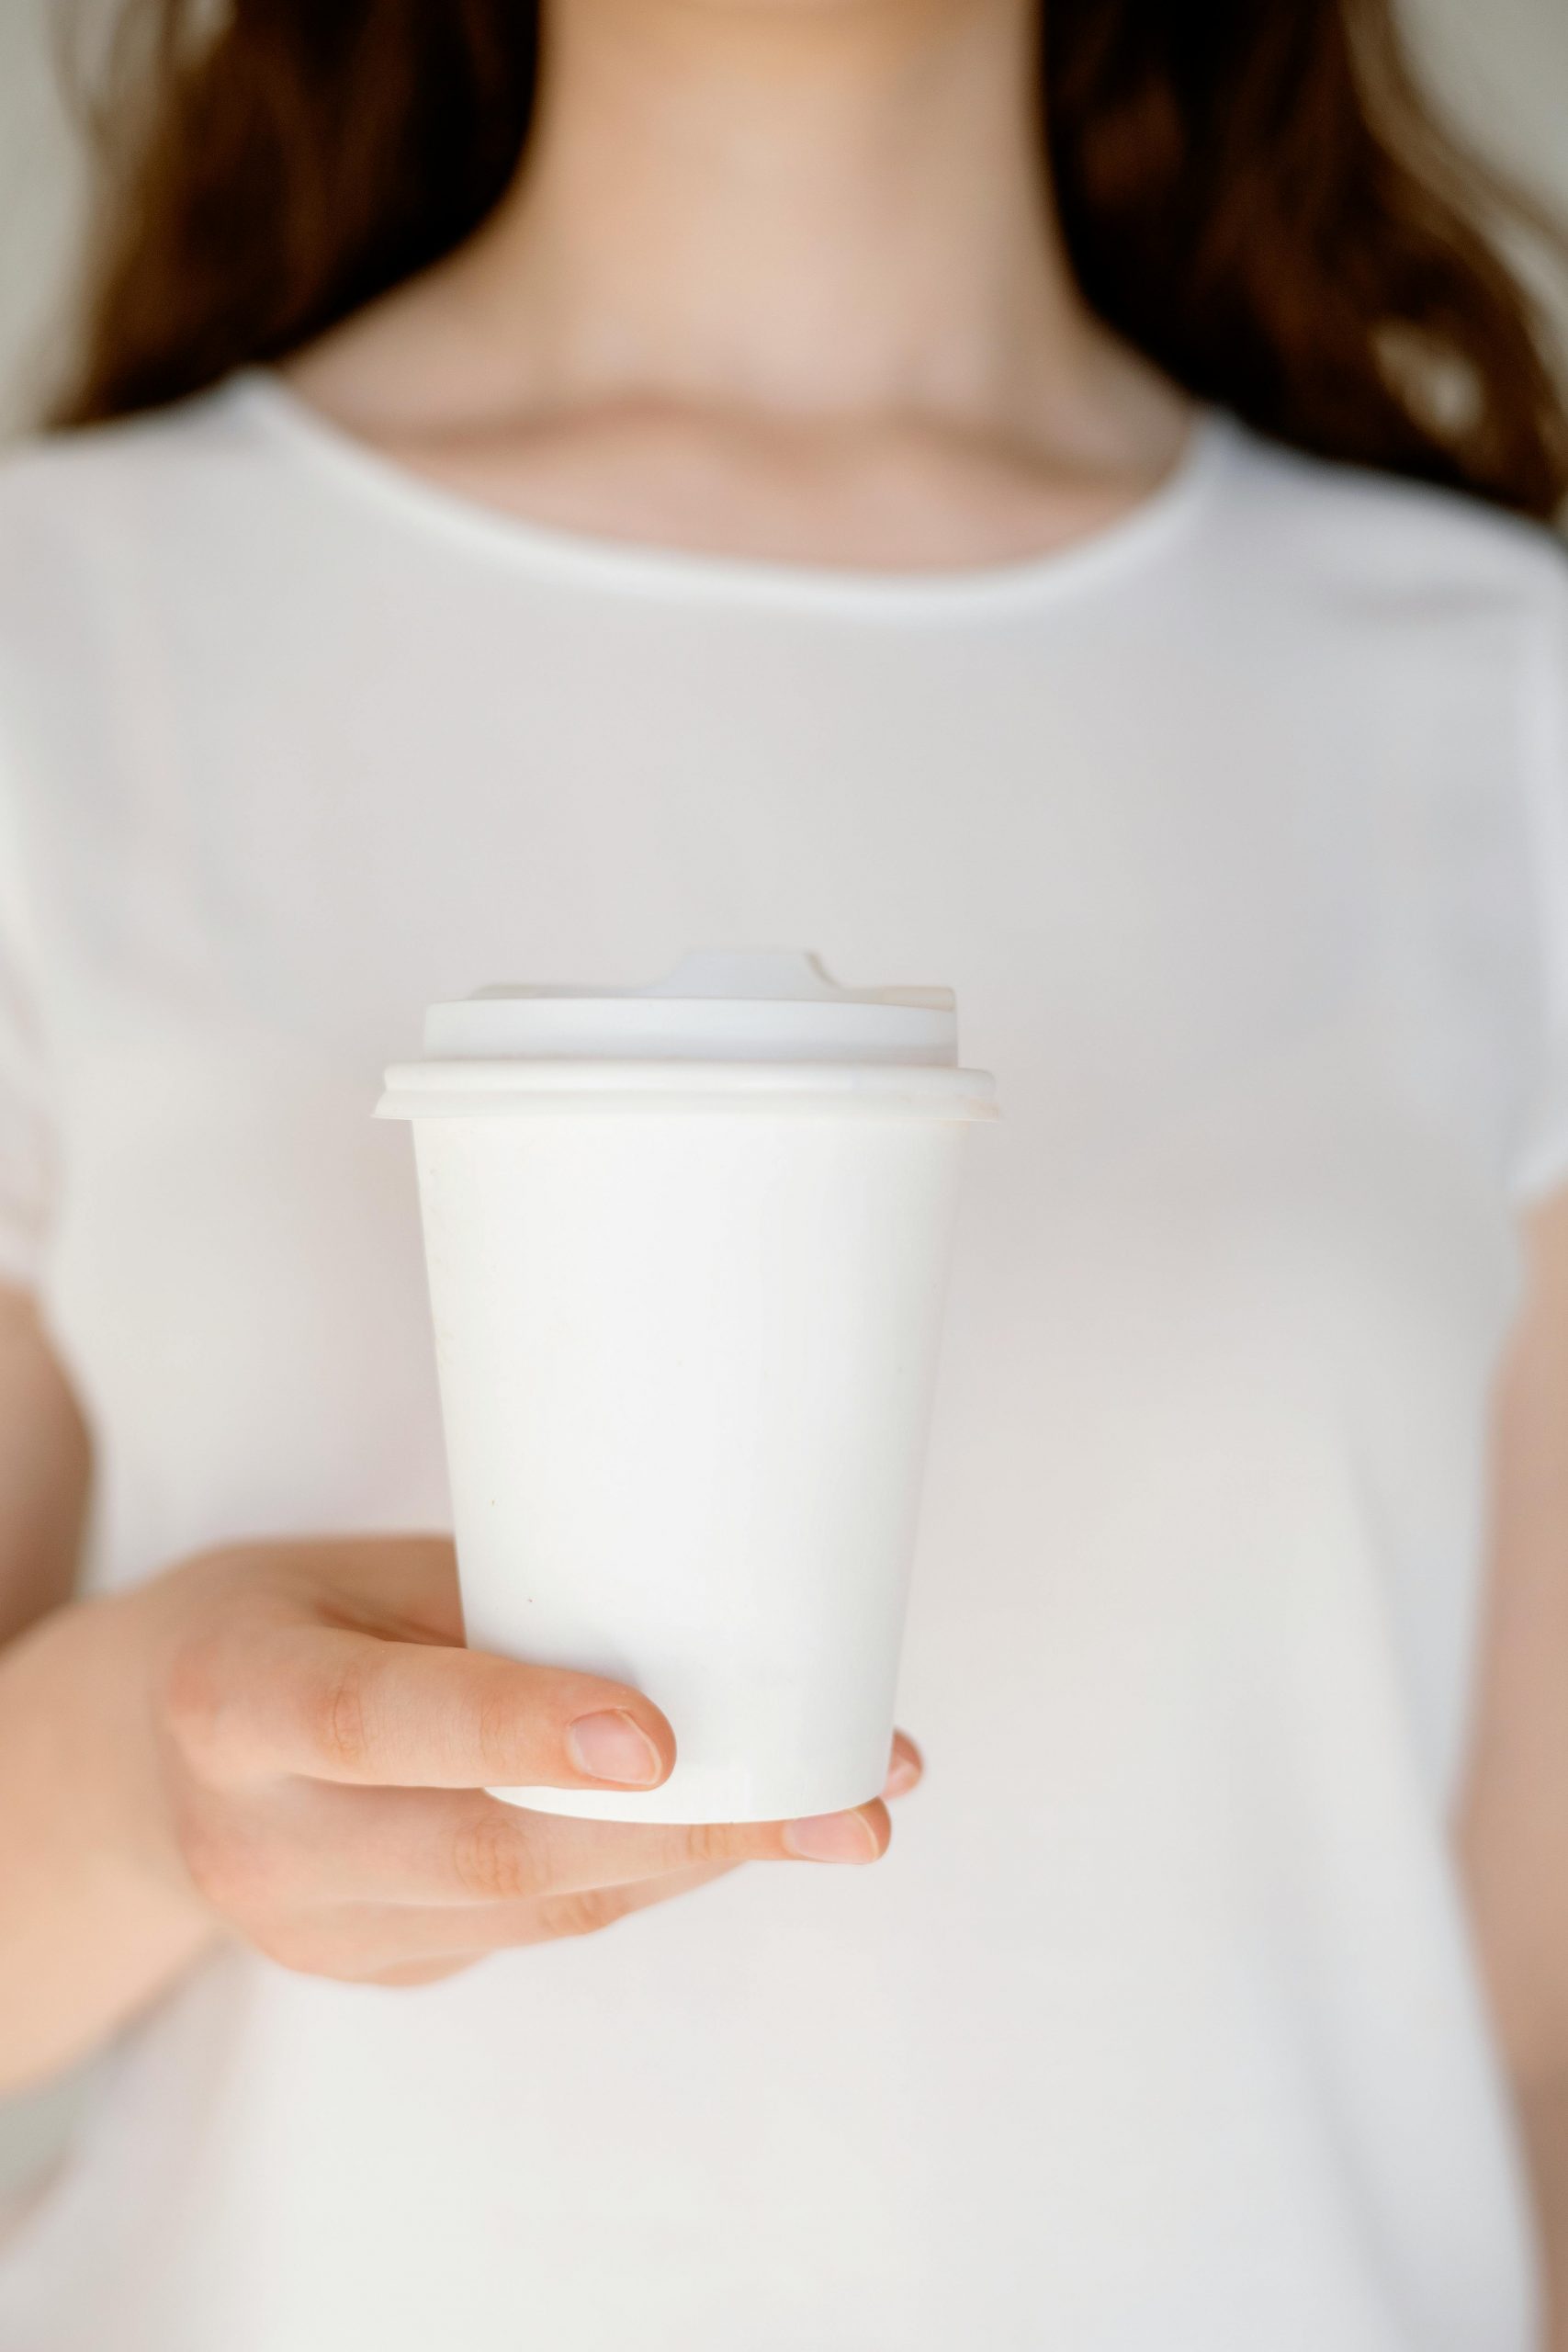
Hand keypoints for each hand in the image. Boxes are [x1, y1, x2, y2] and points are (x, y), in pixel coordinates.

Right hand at [128, 1535, 919, 1986]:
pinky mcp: (376, 1973)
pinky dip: (646, 1875)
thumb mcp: (356, 1575)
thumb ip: (500, 1607)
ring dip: (705, 1862)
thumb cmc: (284, 1620)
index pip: (375, 1725)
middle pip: (492, 1856)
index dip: (515, 1731)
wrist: (145, 1762)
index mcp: (231, 1700)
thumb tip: (718, 1615)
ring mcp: (314, 1933)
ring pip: (539, 1909)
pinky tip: (733, 1828)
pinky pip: (535, 1929)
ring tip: (843, 1812)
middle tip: (846, 1808)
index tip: (659, 1736)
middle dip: (692, 1834)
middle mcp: (260, 1840)